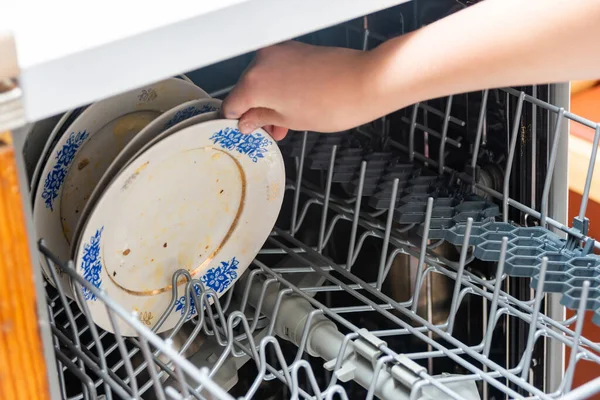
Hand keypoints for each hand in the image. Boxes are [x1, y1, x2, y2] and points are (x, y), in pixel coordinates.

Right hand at [223, 41, 371, 139]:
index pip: (230, 105)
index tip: (245, 131)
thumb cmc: (334, 102)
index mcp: (254, 82)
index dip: (237, 122)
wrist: (365, 83)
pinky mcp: (294, 49)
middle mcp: (263, 62)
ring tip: (285, 123)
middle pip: (245, 91)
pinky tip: (294, 105)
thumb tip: (248, 121)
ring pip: (262, 80)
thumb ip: (262, 119)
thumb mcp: (290, 120)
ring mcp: (279, 52)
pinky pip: (277, 70)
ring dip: (269, 102)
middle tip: (269, 131)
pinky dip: (280, 88)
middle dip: (256, 112)